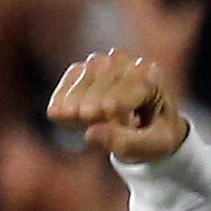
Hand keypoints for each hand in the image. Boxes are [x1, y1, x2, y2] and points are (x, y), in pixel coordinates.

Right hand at [49, 48, 188, 159]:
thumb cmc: (155, 137)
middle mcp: (132, 65)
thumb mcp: (153, 146)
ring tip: (62, 116)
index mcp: (154, 79)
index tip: (98, 112)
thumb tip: (89, 135)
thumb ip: (127, 142)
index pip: (134, 85)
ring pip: (88, 72)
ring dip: (75, 94)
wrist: (149, 128)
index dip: (117, 98)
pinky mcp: (90, 69)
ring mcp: (109, 64)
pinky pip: (74, 76)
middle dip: (92, 96)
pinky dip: (63, 93)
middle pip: (109, 76)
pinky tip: (55, 112)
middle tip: (79, 116)